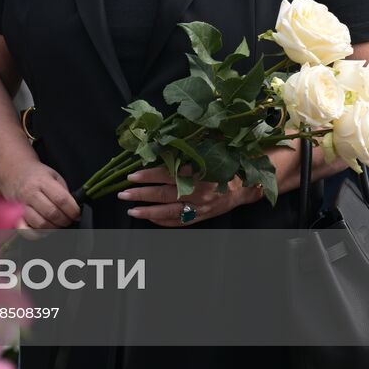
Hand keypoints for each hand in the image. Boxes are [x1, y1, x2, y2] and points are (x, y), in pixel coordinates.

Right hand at [7, 162, 80, 229]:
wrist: (11, 171)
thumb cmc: (35, 174)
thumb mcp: (53, 175)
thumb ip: (63, 191)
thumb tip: (73, 209)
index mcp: (42, 181)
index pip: (61, 199)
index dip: (73, 210)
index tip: (77, 214)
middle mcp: (30, 193)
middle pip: (52, 213)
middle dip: (65, 220)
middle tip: (68, 220)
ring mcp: (20, 205)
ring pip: (40, 224)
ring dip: (53, 228)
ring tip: (56, 224)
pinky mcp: (13, 215)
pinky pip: (25, 230)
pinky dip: (36, 234)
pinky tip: (43, 230)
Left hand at [118, 165, 259, 226]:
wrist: (246, 184)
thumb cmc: (223, 163)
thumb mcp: (205, 152)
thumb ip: (183, 151)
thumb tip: (156, 147)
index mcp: (199, 172)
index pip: (168, 174)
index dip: (148, 176)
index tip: (131, 176)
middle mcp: (199, 191)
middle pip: (165, 194)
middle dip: (142, 194)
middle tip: (123, 194)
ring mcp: (201, 206)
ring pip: (170, 211)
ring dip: (148, 212)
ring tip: (131, 210)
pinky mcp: (203, 216)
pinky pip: (180, 222)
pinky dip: (164, 221)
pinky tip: (150, 218)